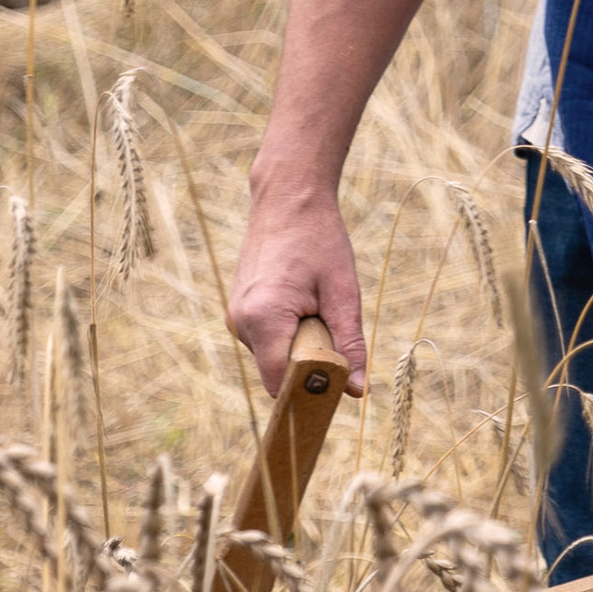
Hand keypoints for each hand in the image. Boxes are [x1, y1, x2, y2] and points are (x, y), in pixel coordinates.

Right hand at [227, 187, 369, 394]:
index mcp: (263, 317)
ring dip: (298, 349)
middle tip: (334, 332)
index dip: (309, 392)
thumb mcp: (344, 292)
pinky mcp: (238, 313)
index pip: (280, 383)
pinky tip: (302, 303)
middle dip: (308, 367)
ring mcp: (235, 318)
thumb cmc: (319, 239)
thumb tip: (357, 391)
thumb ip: (349, 343)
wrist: (288, 198)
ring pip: (272, 358)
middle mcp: (240, 322)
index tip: (337, 388)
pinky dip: (288, 336)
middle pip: (277, 373)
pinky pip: (266, 342)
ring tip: (316, 307)